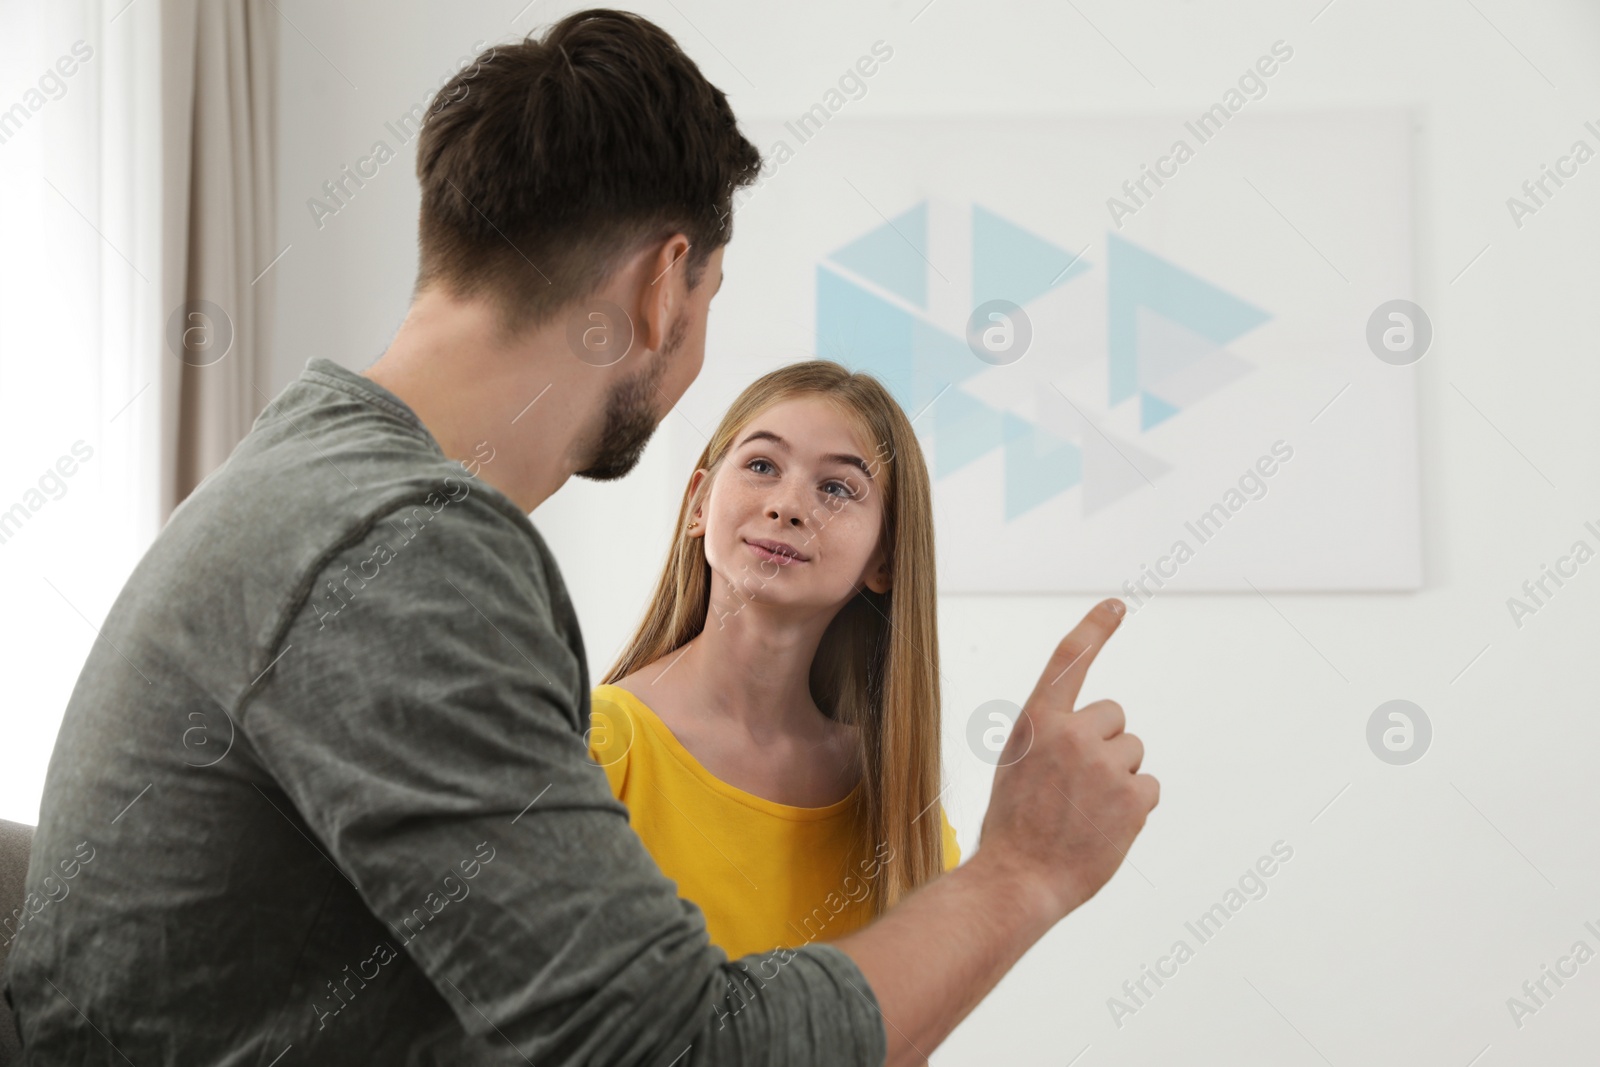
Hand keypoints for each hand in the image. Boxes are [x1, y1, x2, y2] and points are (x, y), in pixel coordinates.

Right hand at [975, 598, 1157, 922]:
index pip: (1069, 660)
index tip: (1118, 605)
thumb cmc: (1015, 825)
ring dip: (1119, 778)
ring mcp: (1104, 763)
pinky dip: (1134, 807)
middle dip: (1106, 745)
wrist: (1019, 878)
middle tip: (1076, 786)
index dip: (1095, 628)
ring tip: (1086, 811)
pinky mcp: (1132, 795)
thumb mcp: (1018, 764)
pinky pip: (1149, 788)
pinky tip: (1104, 827)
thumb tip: (1095, 732)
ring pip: (1133, 753)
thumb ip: (1052, 737)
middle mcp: (1071, 733)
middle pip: (1115, 717)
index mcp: (1037, 721)